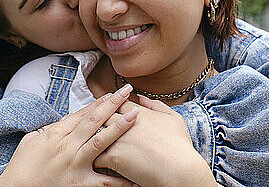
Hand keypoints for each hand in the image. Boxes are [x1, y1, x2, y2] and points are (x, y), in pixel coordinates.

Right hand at [0, 84, 139, 186]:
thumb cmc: (22, 167)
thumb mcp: (32, 140)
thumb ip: (51, 129)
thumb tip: (65, 121)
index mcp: (56, 133)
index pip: (82, 113)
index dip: (99, 102)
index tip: (113, 93)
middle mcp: (67, 146)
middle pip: (94, 120)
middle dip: (112, 104)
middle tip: (128, 92)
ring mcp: (75, 164)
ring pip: (101, 141)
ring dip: (119, 127)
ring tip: (136, 116)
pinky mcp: (80, 184)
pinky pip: (104, 181)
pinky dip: (120, 179)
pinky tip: (135, 173)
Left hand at [94, 95, 216, 186]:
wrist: (180, 170)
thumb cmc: (180, 146)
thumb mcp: (174, 118)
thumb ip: (156, 105)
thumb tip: (141, 97)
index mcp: (138, 112)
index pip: (116, 103)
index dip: (111, 107)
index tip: (109, 112)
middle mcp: (125, 123)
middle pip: (102, 115)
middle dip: (97, 121)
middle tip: (93, 127)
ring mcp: (117, 140)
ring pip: (95, 133)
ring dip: (90, 138)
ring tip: (88, 144)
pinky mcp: (113, 158)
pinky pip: (95, 155)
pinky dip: (93, 159)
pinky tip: (91, 162)